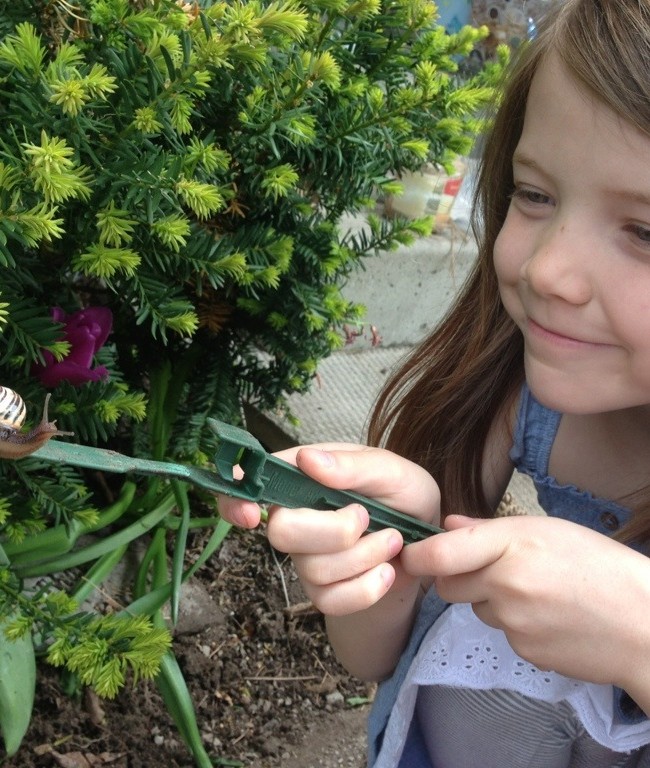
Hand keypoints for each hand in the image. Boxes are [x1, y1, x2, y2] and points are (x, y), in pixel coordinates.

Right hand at [218, 443, 439, 615]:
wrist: (429, 544)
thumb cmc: (403, 495)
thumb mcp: (391, 470)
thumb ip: (352, 465)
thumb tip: (307, 458)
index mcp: (302, 476)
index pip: (248, 483)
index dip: (236, 500)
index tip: (253, 515)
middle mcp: (295, 515)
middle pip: (281, 533)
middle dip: (334, 531)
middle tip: (368, 517)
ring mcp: (305, 557)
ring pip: (314, 569)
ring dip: (365, 555)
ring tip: (394, 540)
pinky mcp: (323, 591)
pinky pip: (330, 601)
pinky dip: (367, 587)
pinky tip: (387, 571)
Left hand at [401, 514, 649, 691]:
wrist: (642, 623)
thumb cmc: (598, 565)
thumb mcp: (547, 530)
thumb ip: (489, 530)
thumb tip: (448, 525)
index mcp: (512, 544)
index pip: (441, 554)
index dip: (417, 557)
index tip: (409, 555)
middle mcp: (505, 583)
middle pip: (447, 586)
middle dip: (454, 578)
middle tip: (483, 569)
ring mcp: (512, 622)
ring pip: (476, 609)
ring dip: (489, 600)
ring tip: (532, 591)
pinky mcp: (522, 650)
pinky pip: (501, 632)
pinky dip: (513, 623)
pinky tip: (545, 615)